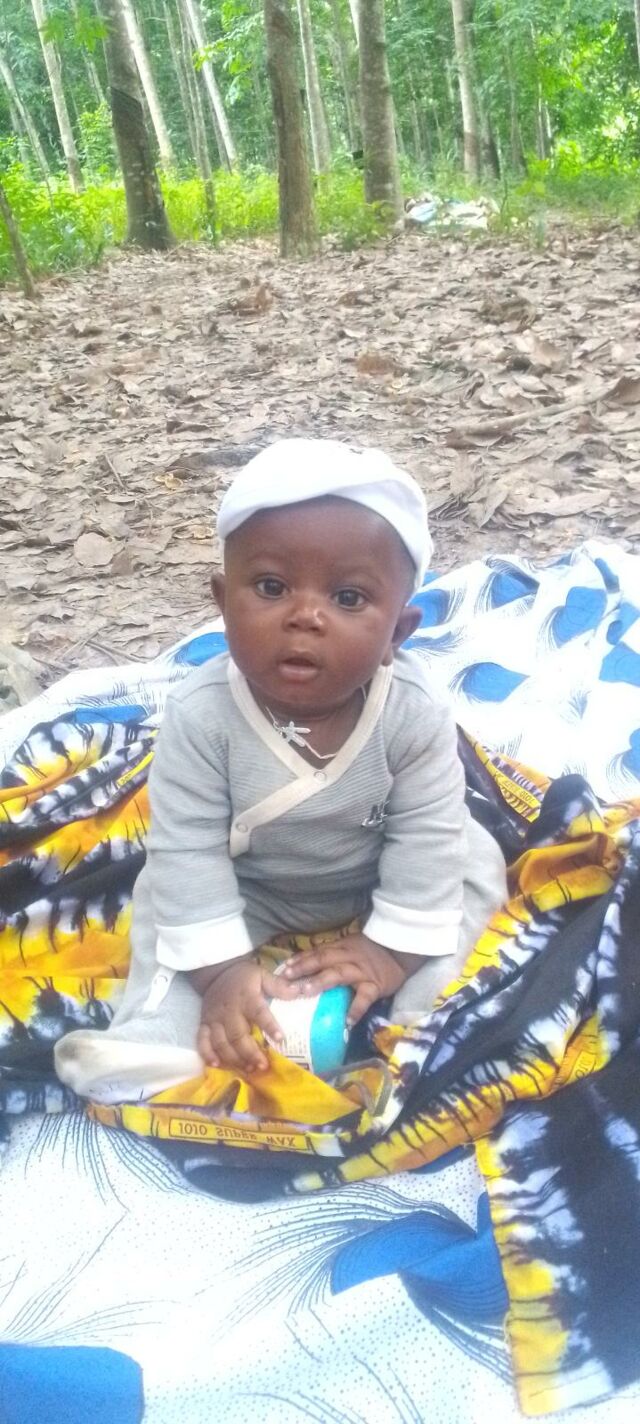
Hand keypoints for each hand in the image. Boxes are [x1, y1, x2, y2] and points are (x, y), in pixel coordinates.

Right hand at [197, 959, 297, 1074]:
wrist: (217, 973)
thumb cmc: (244, 977)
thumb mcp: (262, 975)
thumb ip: (278, 985)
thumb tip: (298, 992)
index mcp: (246, 997)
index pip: (259, 1012)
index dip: (269, 1025)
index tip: (280, 1038)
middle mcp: (229, 1010)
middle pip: (238, 1035)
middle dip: (250, 1052)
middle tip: (263, 1065)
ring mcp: (214, 1019)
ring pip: (221, 1042)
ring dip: (234, 1058)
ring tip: (248, 1068)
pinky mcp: (204, 1024)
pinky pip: (202, 1041)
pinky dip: (207, 1053)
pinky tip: (216, 1065)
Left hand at [281, 933, 407, 1024]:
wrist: (401, 951)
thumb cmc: (373, 951)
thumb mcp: (351, 946)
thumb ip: (333, 955)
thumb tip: (308, 969)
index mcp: (341, 948)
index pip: (317, 952)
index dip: (300, 959)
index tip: (282, 968)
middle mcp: (348, 957)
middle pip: (323, 960)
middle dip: (303, 969)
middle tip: (286, 979)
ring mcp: (361, 971)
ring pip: (338, 974)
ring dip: (321, 982)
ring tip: (305, 992)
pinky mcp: (375, 985)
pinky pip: (364, 997)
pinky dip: (356, 1008)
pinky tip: (347, 1021)